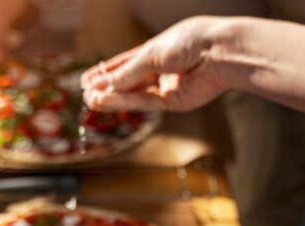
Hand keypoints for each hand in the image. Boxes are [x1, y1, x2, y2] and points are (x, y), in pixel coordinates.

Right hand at [80, 16, 231, 112]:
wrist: (218, 52)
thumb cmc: (190, 43)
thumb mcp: (150, 54)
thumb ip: (127, 73)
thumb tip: (102, 86)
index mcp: (158, 50)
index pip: (127, 63)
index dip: (107, 71)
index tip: (87, 79)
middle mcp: (162, 70)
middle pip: (129, 82)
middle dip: (107, 88)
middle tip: (85, 94)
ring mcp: (168, 87)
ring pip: (134, 95)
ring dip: (111, 98)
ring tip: (89, 100)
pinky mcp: (174, 102)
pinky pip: (145, 103)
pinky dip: (124, 102)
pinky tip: (105, 100)